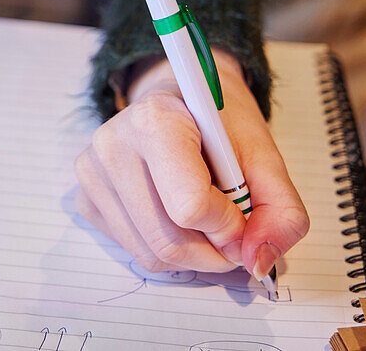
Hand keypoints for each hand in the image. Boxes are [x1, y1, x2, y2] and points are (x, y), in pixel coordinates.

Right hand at [74, 49, 308, 279]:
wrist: (181, 101)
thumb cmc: (220, 126)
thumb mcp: (266, 158)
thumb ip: (280, 212)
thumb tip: (257, 263)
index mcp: (155, 120)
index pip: (190, 206)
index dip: (229, 224)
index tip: (242, 210)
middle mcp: (112, 144)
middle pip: (168, 241)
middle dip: (213, 251)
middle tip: (233, 232)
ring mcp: (92, 173)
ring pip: (150, 254)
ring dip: (192, 254)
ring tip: (205, 221)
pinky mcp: (85, 197)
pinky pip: (132, 250)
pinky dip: (164, 248)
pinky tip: (174, 215)